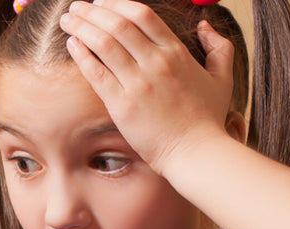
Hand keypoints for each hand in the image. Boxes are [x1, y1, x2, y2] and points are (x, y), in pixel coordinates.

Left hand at [59, 0, 233, 173]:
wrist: (196, 152)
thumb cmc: (208, 119)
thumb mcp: (222, 78)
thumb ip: (219, 47)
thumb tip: (205, 25)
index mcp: (176, 52)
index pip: (142, 14)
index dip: (117, 4)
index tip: (101, 2)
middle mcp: (156, 62)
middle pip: (117, 24)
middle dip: (91, 11)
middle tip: (76, 6)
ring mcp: (138, 83)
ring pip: (103, 43)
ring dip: (81, 27)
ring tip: (67, 20)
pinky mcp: (122, 105)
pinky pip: (96, 73)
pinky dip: (81, 54)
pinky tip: (72, 44)